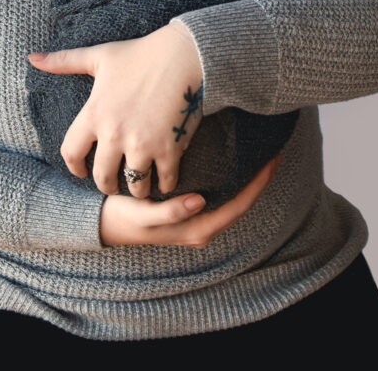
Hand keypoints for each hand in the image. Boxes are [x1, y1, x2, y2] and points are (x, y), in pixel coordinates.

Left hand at [27, 21, 202, 197]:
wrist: (184, 55)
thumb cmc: (140, 53)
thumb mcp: (99, 56)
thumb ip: (64, 61)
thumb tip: (32, 58)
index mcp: (94, 114)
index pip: (70, 153)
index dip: (74, 167)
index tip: (81, 171)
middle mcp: (114, 134)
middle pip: (102, 177)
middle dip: (106, 185)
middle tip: (113, 185)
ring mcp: (142, 144)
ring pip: (134, 185)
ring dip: (137, 189)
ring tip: (141, 187)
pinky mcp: (169, 149)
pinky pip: (164, 181)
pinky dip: (165, 186)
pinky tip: (165, 181)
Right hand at [99, 154, 281, 245]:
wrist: (103, 223)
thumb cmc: (123, 218)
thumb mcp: (143, 215)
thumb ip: (169, 211)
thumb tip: (199, 201)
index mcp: (197, 229)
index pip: (240, 205)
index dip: (259, 182)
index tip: (274, 158)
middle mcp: (202, 225)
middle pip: (242, 200)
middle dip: (259, 176)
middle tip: (273, 147)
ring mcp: (198, 217)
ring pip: (233, 196)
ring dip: (248, 176)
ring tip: (259, 149)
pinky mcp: (190, 207)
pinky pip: (221, 192)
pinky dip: (232, 174)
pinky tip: (233, 157)